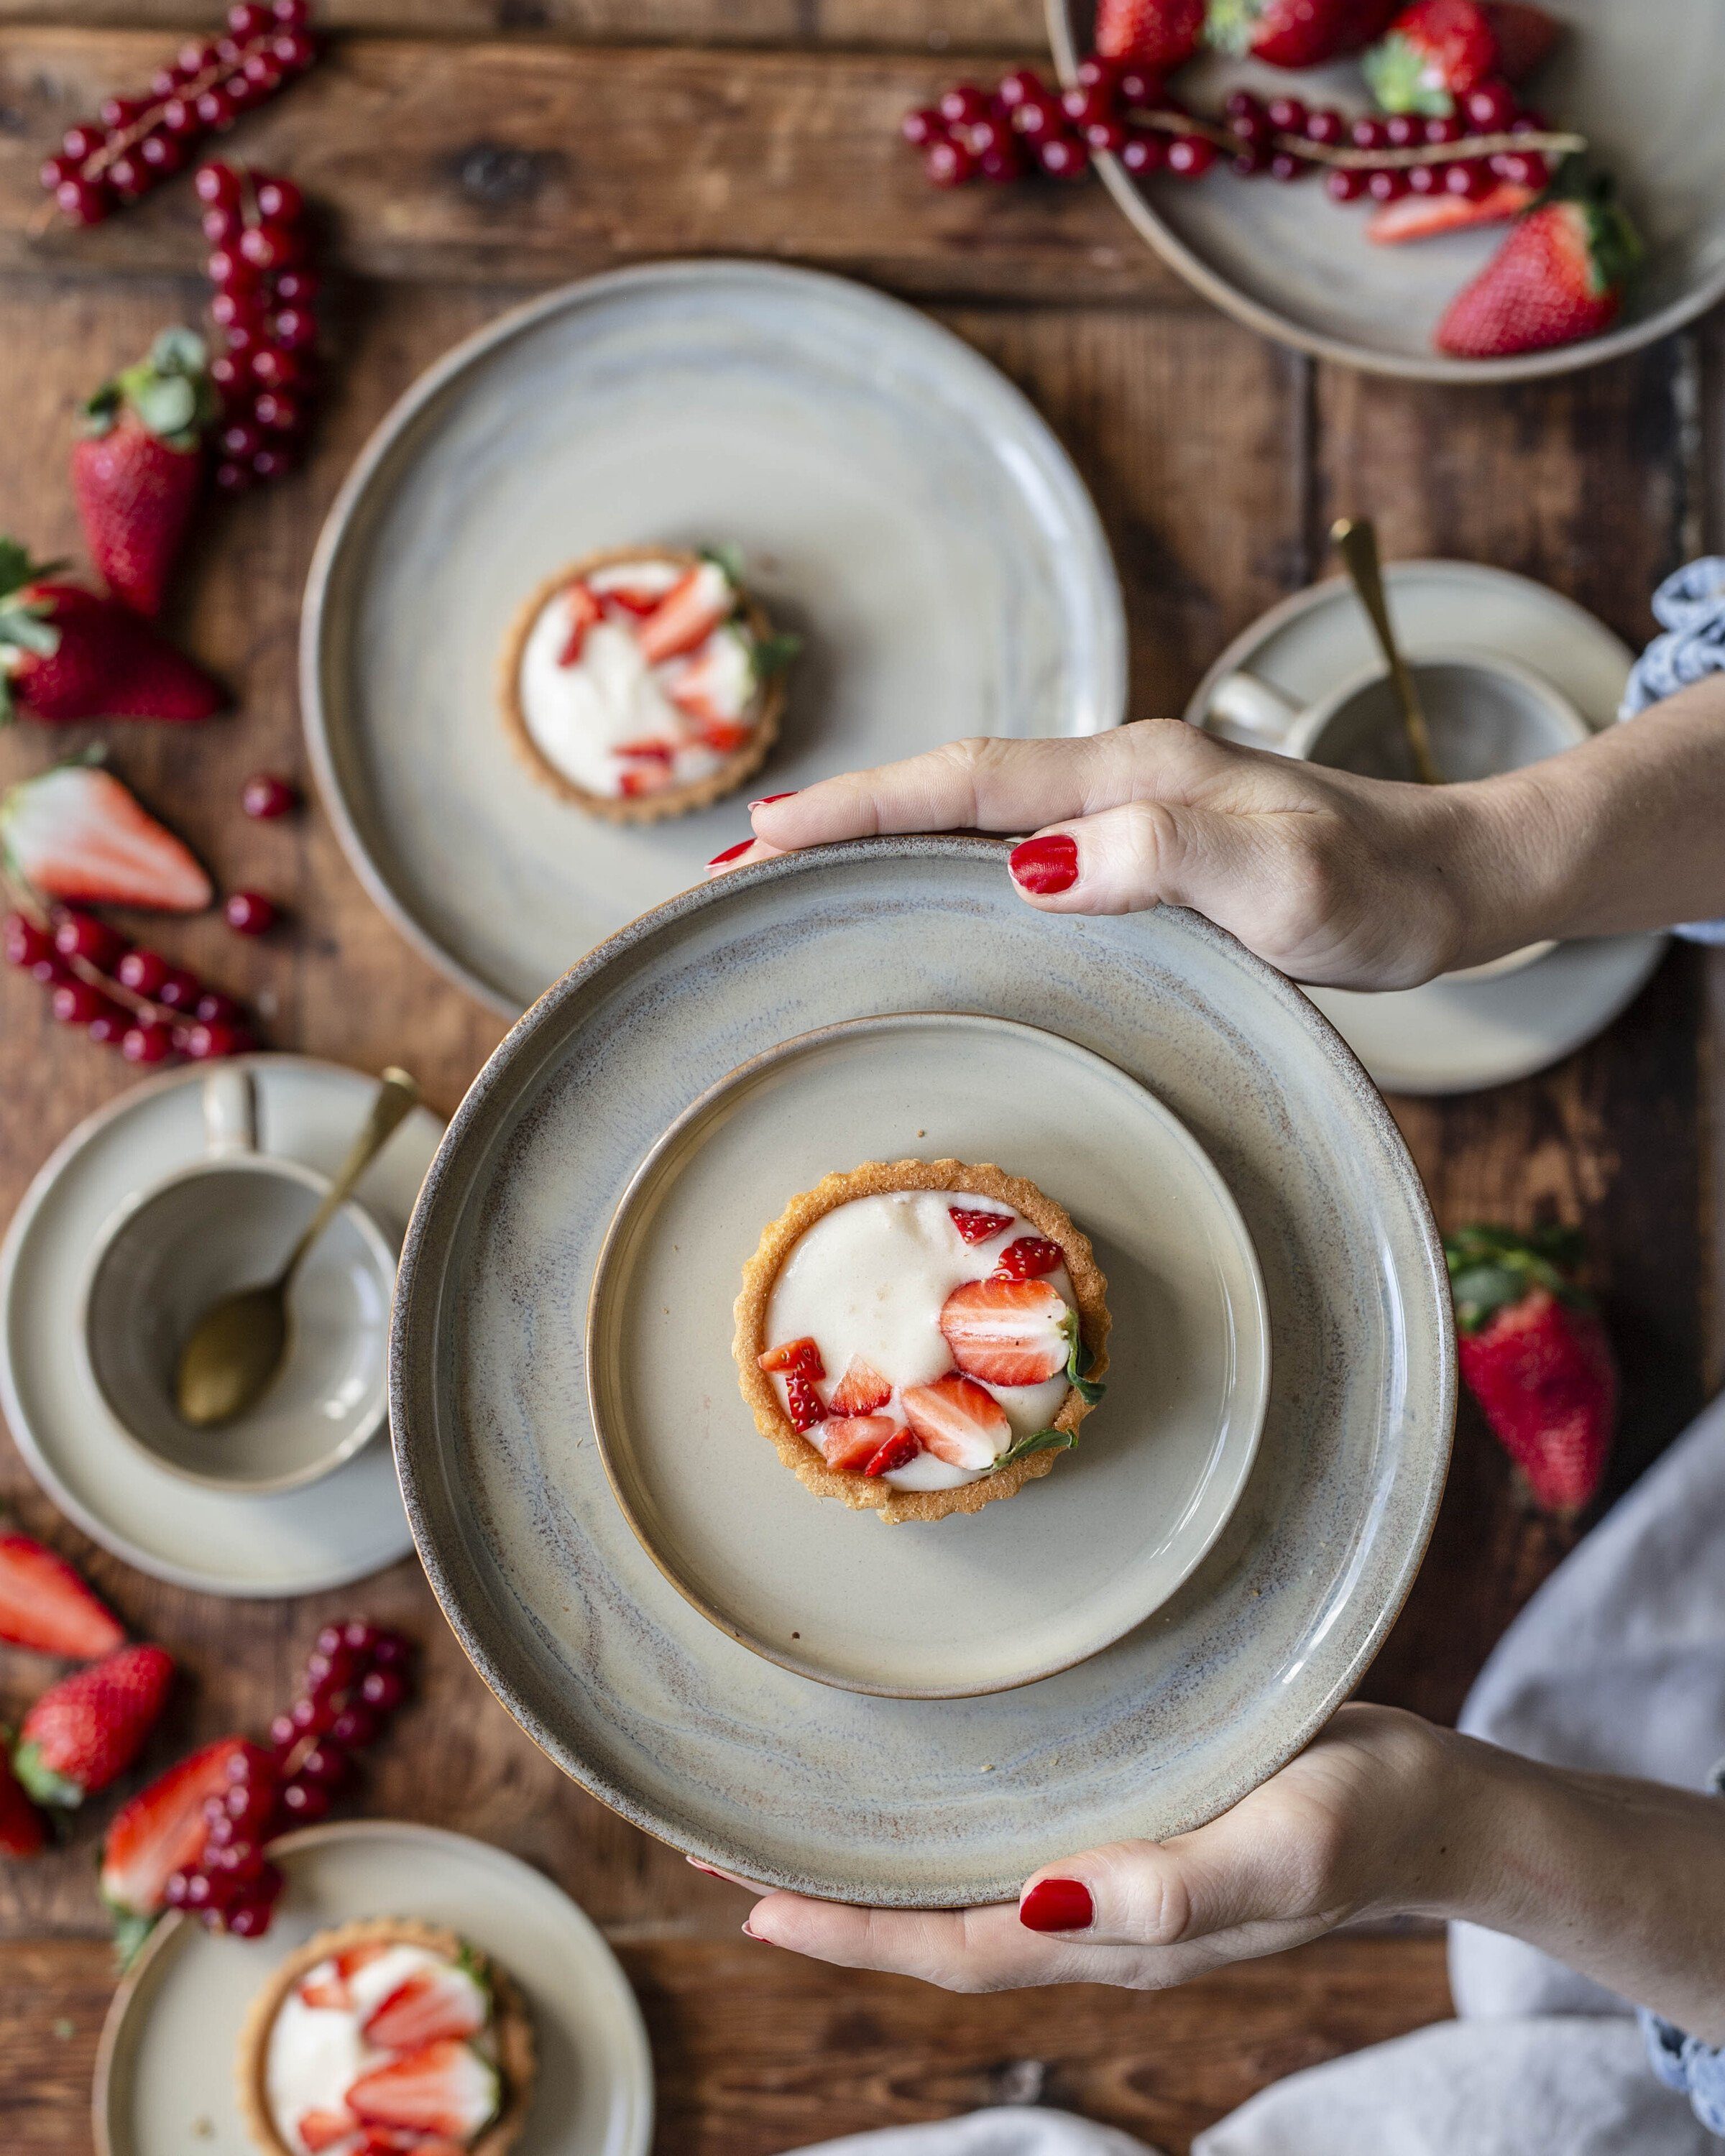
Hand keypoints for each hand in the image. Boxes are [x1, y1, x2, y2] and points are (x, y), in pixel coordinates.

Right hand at [715, 723, 1515, 989]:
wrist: (1452, 880)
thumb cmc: (1375, 890)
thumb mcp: (1286, 881)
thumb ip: (1168, 856)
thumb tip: (1031, 863)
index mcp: (1131, 775)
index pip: (966, 781)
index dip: (860, 807)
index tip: (761, 837)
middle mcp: (1115, 779)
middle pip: (948, 787)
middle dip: (837, 818)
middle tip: (734, 866)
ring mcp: (1126, 810)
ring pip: (974, 814)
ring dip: (882, 838)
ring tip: (794, 878)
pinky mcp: (1142, 849)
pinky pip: (1013, 844)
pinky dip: (946, 862)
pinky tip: (923, 894)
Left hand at [741, 1706, 1466, 1992]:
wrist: (1436, 1804)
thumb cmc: (1363, 1817)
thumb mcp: (1280, 1850)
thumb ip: (1176, 1894)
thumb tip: (1049, 1903)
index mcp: (1117, 1938)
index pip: (953, 1948)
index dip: (849, 1933)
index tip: (750, 1905)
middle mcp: (1098, 1920)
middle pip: (937, 1926)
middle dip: (831, 1902)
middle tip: (717, 1852)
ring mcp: (1116, 1880)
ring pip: (968, 1886)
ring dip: (878, 1863)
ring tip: (788, 1820)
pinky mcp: (1137, 1824)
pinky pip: (1015, 1842)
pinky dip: (946, 1827)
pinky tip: (918, 1788)